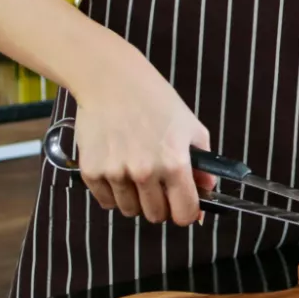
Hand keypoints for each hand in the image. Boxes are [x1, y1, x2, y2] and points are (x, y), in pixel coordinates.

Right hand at [70, 56, 215, 225]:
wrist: (111, 81)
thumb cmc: (155, 100)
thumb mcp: (191, 127)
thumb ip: (203, 164)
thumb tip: (207, 191)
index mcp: (174, 163)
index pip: (184, 213)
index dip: (187, 213)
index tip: (184, 206)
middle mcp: (145, 172)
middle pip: (156, 216)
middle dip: (161, 205)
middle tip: (159, 186)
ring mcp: (115, 173)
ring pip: (129, 210)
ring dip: (136, 199)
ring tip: (136, 173)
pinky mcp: (91, 172)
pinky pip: (105, 201)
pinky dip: (113, 192)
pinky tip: (118, 169)